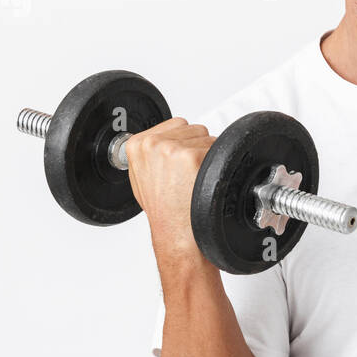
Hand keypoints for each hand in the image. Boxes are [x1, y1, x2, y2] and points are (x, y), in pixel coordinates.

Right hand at [123, 117, 214, 263]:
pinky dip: (218, 165)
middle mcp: (153, 144)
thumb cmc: (164, 210)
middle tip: (187, 176)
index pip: (175, 125)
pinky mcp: (193, 157)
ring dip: (208, 157)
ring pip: (207, 138)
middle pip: (193, 129)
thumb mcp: (142, 177)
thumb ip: (151, 153)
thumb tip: (162, 139)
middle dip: (195, 149)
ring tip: (193, 179)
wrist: (176, 231)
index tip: (178, 164)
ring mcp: (172, 149)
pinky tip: (203, 181)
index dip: (183, 144)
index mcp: (137, 144)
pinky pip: (218, 150)